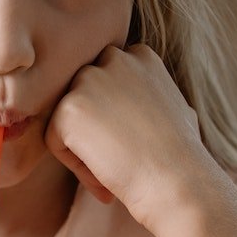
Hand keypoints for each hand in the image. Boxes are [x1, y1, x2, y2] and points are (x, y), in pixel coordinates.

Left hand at [45, 44, 220, 234]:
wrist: (177, 179)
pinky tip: (102, 177)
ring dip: (81, 147)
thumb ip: (149, 97)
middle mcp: (113, 59)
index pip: (106, 79)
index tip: (128, 142)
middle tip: (116, 160)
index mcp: (140, 56)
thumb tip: (131, 109)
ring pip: (67, 117)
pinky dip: (73, 164)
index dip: (111, 115)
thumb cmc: (182, 156)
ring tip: (111, 171)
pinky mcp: (69, 107)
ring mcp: (89, 80)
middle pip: (82, 96)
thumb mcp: (175, 110)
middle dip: (92, 127)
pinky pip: (54, 139)